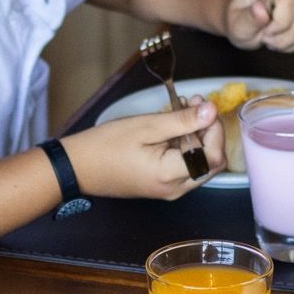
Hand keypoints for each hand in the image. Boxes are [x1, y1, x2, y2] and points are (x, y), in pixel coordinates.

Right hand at [64, 99, 224, 198]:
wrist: (77, 167)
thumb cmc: (106, 146)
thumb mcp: (147, 126)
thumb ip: (182, 120)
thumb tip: (212, 111)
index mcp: (171, 176)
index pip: (214, 156)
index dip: (216, 130)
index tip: (204, 107)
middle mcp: (175, 189)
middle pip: (211, 162)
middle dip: (209, 131)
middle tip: (195, 103)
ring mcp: (169, 189)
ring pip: (200, 163)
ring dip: (198, 136)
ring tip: (182, 109)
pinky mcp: (162, 185)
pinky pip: (185, 166)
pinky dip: (186, 145)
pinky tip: (173, 126)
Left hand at [225, 0, 293, 51]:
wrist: (245, 16)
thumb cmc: (240, 20)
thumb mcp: (236, 25)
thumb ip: (248, 19)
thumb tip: (261, 10)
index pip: (290, 1)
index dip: (279, 24)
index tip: (264, 31)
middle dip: (285, 38)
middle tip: (268, 37)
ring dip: (293, 41)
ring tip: (276, 38)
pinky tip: (286, 38)